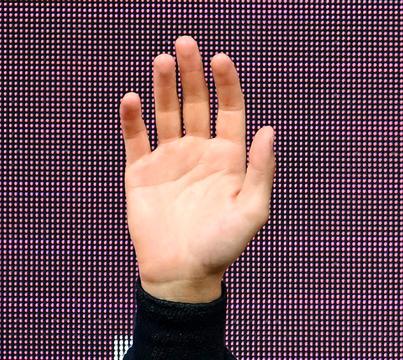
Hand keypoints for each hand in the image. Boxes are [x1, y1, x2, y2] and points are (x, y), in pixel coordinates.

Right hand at [120, 36, 275, 302]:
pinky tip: (134, 98)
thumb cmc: (223, 247)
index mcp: (229, 160)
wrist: (183, 273)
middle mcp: (199, 154)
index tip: (220, 58)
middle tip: (185, 44)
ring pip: (166, 114)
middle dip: (192, 74)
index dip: (226, 85)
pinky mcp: (140, 172)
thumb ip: (260, 171)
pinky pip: (135, 139)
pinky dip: (133, 119)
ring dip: (164, 87)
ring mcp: (169, 160)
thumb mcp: (252, 211)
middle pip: (196, 104)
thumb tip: (269, 130)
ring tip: (162, 60)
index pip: (229, 112)